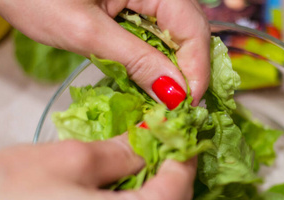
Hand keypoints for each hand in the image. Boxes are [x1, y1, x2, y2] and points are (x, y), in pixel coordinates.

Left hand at [0, 0, 210, 103]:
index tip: (187, 105)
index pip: (192, 27)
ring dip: (175, 67)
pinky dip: (158, 59)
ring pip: (177, 34)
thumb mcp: (87, 32)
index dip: (196, 69)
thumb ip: (137, 60)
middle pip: (190, 30)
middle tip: (180, 107)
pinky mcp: (133, 5)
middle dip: (189, 70)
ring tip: (169, 99)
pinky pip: (157, 34)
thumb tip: (175, 94)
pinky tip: (153, 80)